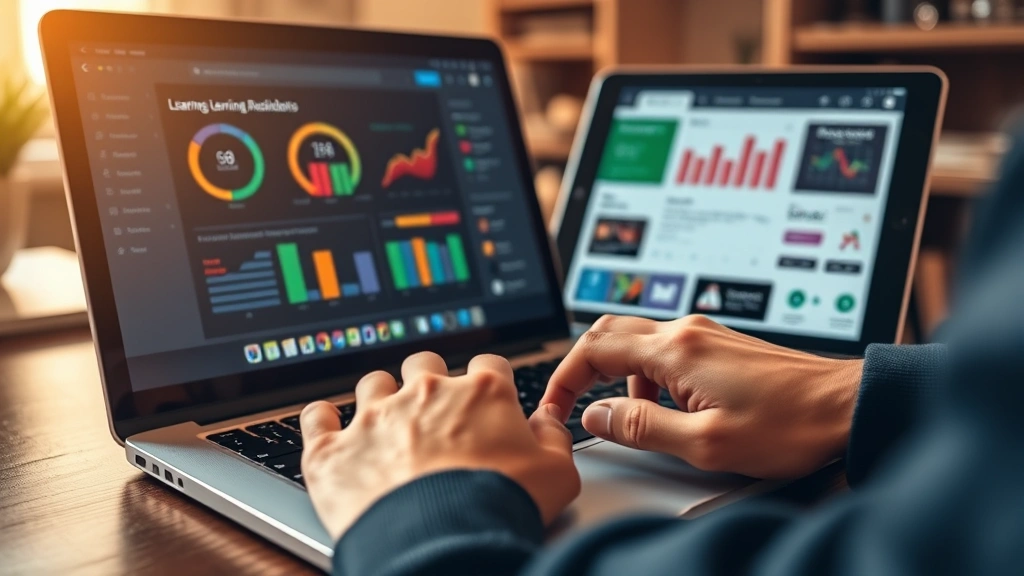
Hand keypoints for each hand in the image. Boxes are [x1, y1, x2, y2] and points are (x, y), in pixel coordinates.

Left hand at [301, 352, 579, 539]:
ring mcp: (375, 417)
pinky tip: (328, 427)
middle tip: (434, 415)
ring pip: (372, 384)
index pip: (487, 364)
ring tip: (385, 426)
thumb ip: (554, 438)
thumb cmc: (503, 508)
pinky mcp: (334, 449)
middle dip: (428, 383)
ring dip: (379, 399)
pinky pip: (316, 417)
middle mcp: (425, 392)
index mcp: (481, 392)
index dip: (488, 382)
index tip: (486, 401)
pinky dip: (321, 420)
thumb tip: (548, 424)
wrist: (445, 544)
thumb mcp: (558, 474)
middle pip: (423, 363)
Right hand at [541, 315, 862, 478]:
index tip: (554, 406)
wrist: (848, 407)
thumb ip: (641, 426)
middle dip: (583, 368)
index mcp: (676, 350)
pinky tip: (670, 410)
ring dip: (621, 378)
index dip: (564, 378)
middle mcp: (687, 331)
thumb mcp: (705, 443)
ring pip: (639, 343)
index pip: (594, 348)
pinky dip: (650, 378)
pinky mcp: (721, 345)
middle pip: (610, 333)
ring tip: (634, 420)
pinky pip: (667, 352)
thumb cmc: (789, 425)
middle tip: (573, 404)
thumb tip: (596, 416)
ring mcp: (706, 334)